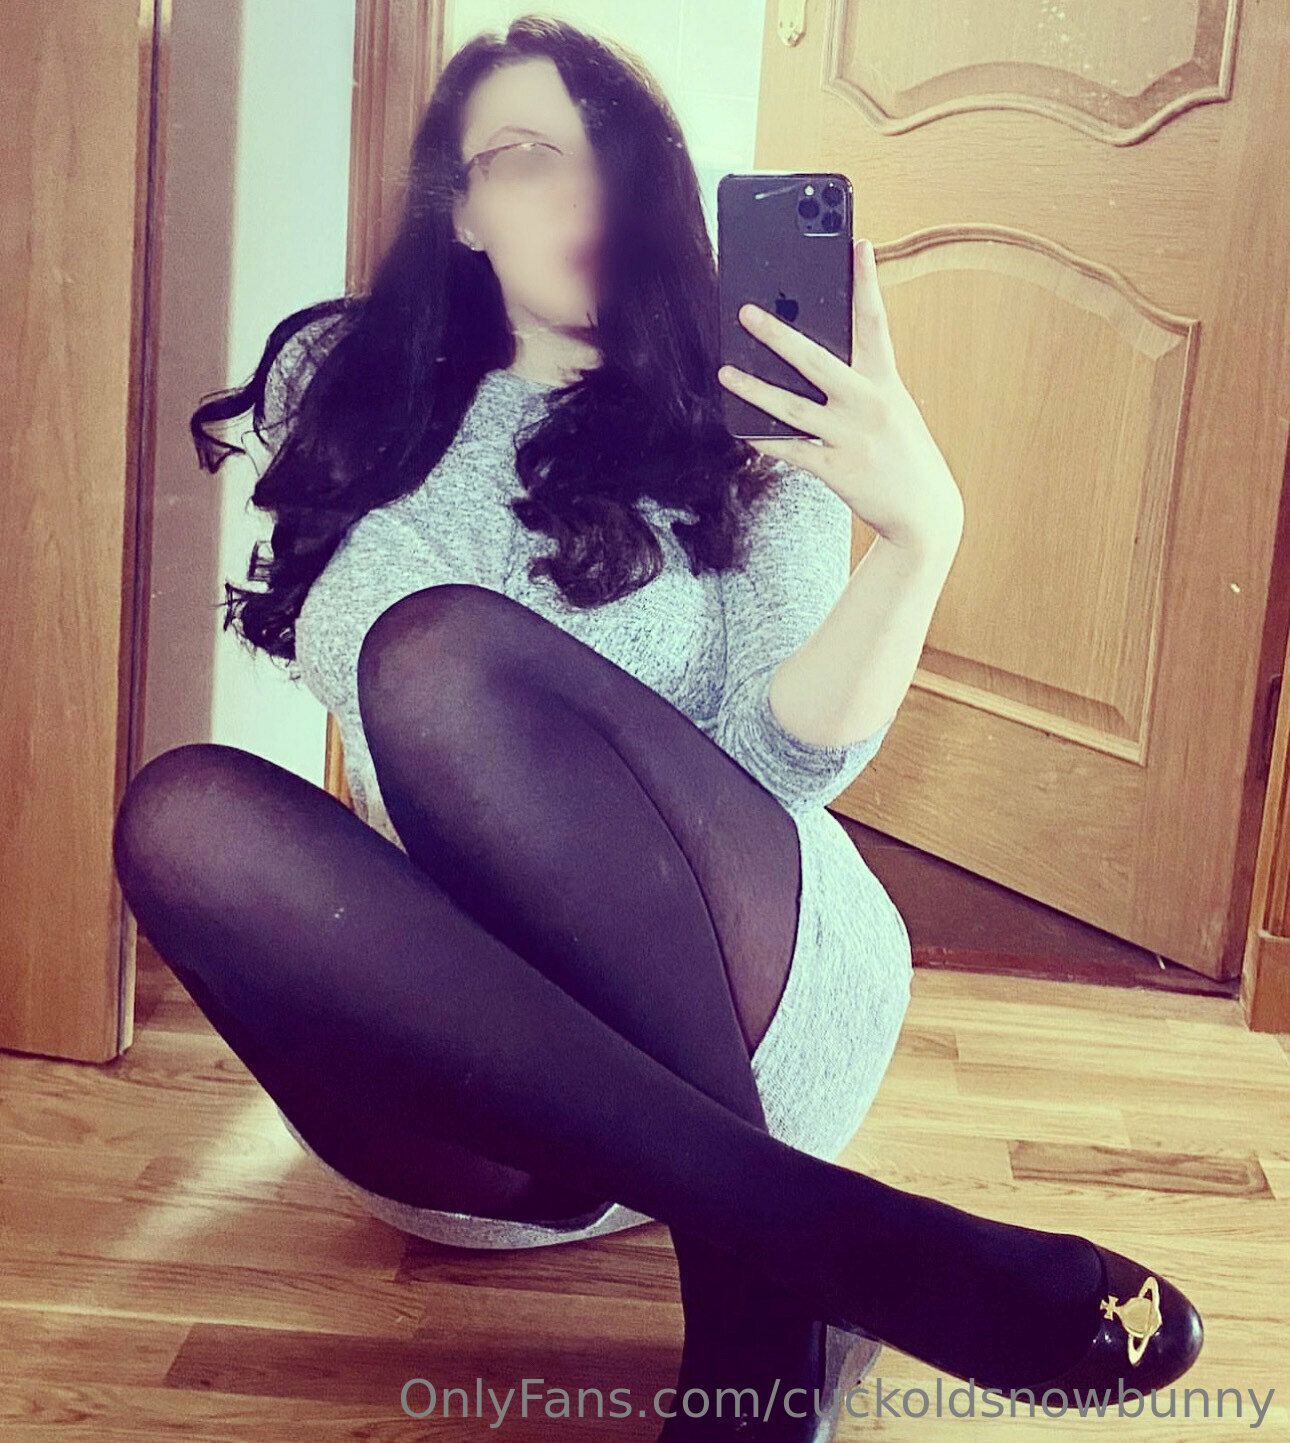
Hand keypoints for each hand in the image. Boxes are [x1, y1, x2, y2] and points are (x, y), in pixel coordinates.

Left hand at [717, 238, 962, 558]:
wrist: (926, 514)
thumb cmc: (903, 454)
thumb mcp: (893, 409)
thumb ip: (862, 383)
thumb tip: (815, 360)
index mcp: (886, 383)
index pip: (875, 322)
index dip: (866, 282)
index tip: (857, 244)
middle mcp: (869, 405)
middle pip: (817, 360)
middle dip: (779, 334)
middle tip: (747, 311)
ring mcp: (851, 438)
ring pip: (793, 407)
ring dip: (755, 389)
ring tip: (726, 372)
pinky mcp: (837, 470)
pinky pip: (793, 451)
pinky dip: (766, 440)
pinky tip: (742, 430)